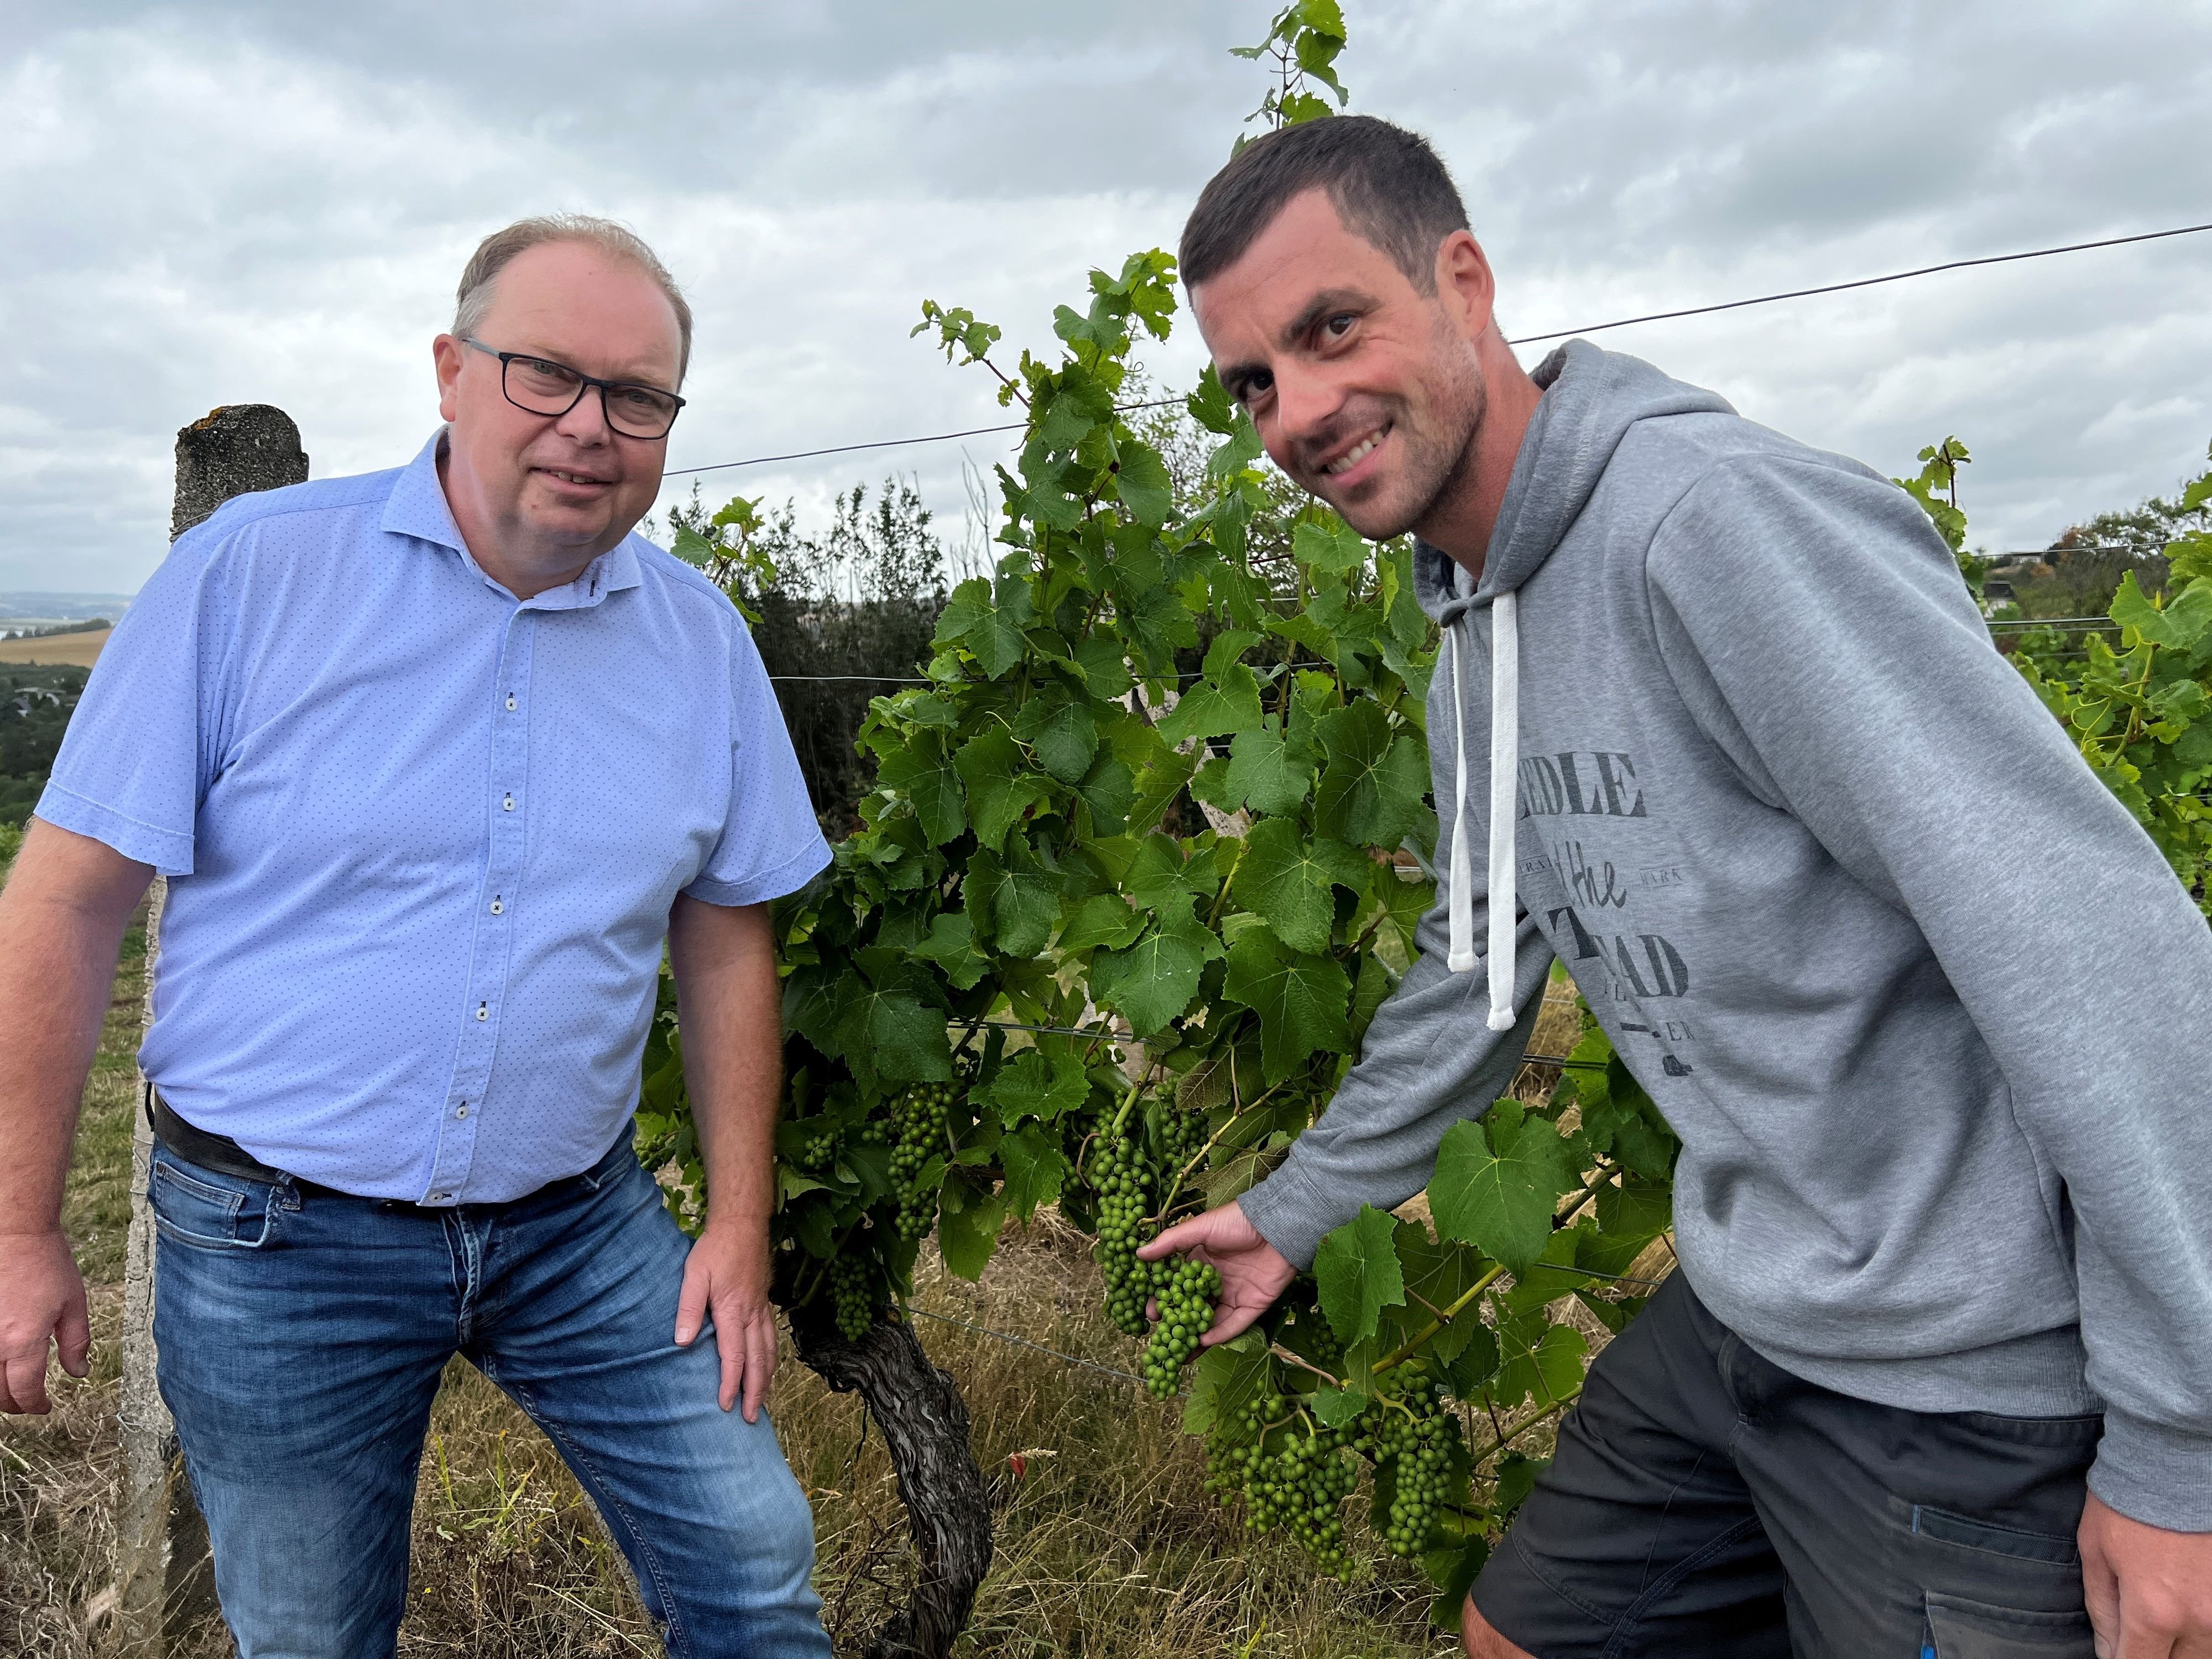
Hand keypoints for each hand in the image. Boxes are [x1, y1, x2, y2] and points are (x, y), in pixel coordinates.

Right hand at [0, 1231, 89, 1414]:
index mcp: (23, 1341)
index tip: (44, 1407)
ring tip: (11, 1389)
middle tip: (28, 1402)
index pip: (25, 1390)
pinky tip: (0, 1367)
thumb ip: (76, 1343)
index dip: (35, 1405)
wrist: (14, 1234)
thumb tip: (80, 1373)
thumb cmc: (46, 1264)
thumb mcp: (73, 1304)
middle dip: (14, 1404)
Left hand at [673, 1218, 776, 1423]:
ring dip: (767, 1380)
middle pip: (758, 1362)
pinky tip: (769, 1368)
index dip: (730, 1384)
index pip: (734, 1357)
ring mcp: (762, 1310)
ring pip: (770, 1352)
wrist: (744, 1225)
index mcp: (734, 1311)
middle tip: (751, 1418)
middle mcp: (752, 1315)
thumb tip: (681, 1343)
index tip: (725, 1406)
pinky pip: (772, 1339)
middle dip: (755, 1393)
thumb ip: (688, 1308)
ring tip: (763, 1401)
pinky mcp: (765, 1304)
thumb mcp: (694, 1275)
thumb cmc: (715, 1249)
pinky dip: (772, 1359)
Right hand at [1136, 1200, 1295, 1347]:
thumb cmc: (1237, 1222)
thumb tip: (1139, 1254)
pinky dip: (1219, 1334)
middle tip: (1161, 1336)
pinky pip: (1234, 1324)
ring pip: (1211, 1321)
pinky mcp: (1253, 1305)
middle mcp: (1216, 1282)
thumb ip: (1171, 1243)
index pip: (1177, 1287)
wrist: (1277, 1225)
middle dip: (1177, 1323)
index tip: (1150, 1312)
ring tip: (1179, 1351)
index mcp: (1201, 1263)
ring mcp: (1234, 1295)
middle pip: (1192, 1308)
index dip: (1164, 1300)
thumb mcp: (1200, 1228)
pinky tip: (1204, 1341)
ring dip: (1196, 1336)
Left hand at [2082, 1491, 2211, 1657]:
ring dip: (2183, 1646)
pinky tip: (2187, 1606)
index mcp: (2154, 1611)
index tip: (2116, 1654)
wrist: (2174, 1461)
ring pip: (2205, 1653)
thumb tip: (2107, 1651)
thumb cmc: (2127, 1503)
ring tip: (2163, 1616)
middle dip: (2154, 1655)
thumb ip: (2102, 1609)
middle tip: (2138, 1634)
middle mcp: (2198, 1619)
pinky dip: (2204, 1627)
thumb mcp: (2095, 1552)